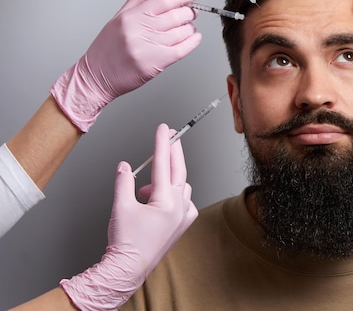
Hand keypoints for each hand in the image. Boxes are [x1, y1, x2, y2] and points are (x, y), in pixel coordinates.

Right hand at [50, 0, 201, 131]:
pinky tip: (194, 38)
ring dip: (190, 28)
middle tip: (191, 13)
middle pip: (176, 15)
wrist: (97, 76)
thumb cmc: (107, 48)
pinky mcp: (156, 62)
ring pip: (181, 32)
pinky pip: (181, 49)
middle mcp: (140, 29)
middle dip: (189, 13)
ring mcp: (148, 46)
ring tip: (188, 28)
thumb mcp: (120, 17)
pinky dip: (192, 43)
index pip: (164, 0)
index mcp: (132, 16)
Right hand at [60, 123, 197, 308]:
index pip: (163, 164)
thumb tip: (125, 167)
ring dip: (168, 178)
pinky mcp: (182, 225)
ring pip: (181, 186)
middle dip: (173, 151)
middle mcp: (179, 208)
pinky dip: (174, 195)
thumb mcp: (120, 206)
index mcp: (165, 201)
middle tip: (171, 135)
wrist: (128, 269)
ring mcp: (183, 217)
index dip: (162, 143)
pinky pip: (185, 202)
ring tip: (147, 186)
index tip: (163, 128)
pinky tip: (160, 199)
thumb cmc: (126, 242)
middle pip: (178, 170)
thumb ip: (124, 182)